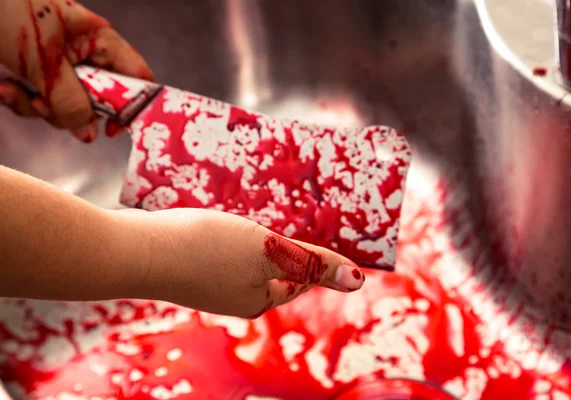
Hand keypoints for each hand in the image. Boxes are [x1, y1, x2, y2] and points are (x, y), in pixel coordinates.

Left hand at [0, 0, 153, 140]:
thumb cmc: (9, 12)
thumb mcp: (44, 60)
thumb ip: (70, 100)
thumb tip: (90, 135)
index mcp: (99, 41)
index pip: (136, 77)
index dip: (133, 104)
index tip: (113, 128)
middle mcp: (85, 56)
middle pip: (99, 101)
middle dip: (70, 110)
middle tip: (45, 104)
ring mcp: (60, 68)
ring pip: (67, 107)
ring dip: (39, 108)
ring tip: (13, 90)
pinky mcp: (37, 76)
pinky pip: (42, 103)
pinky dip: (22, 101)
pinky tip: (4, 88)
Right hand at [116, 208, 365, 318]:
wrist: (136, 250)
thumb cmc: (206, 250)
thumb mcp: (270, 251)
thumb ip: (311, 263)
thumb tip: (358, 280)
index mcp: (258, 299)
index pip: (299, 279)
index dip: (314, 259)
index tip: (323, 239)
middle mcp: (233, 298)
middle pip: (272, 271)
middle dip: (284, 249)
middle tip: (294, 224)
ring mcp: (207, 284)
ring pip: (245, 261)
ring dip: (255, 242)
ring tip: (261, 221)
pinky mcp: (186, 268)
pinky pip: (219, 254)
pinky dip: (228, 239)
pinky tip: (222, 224)